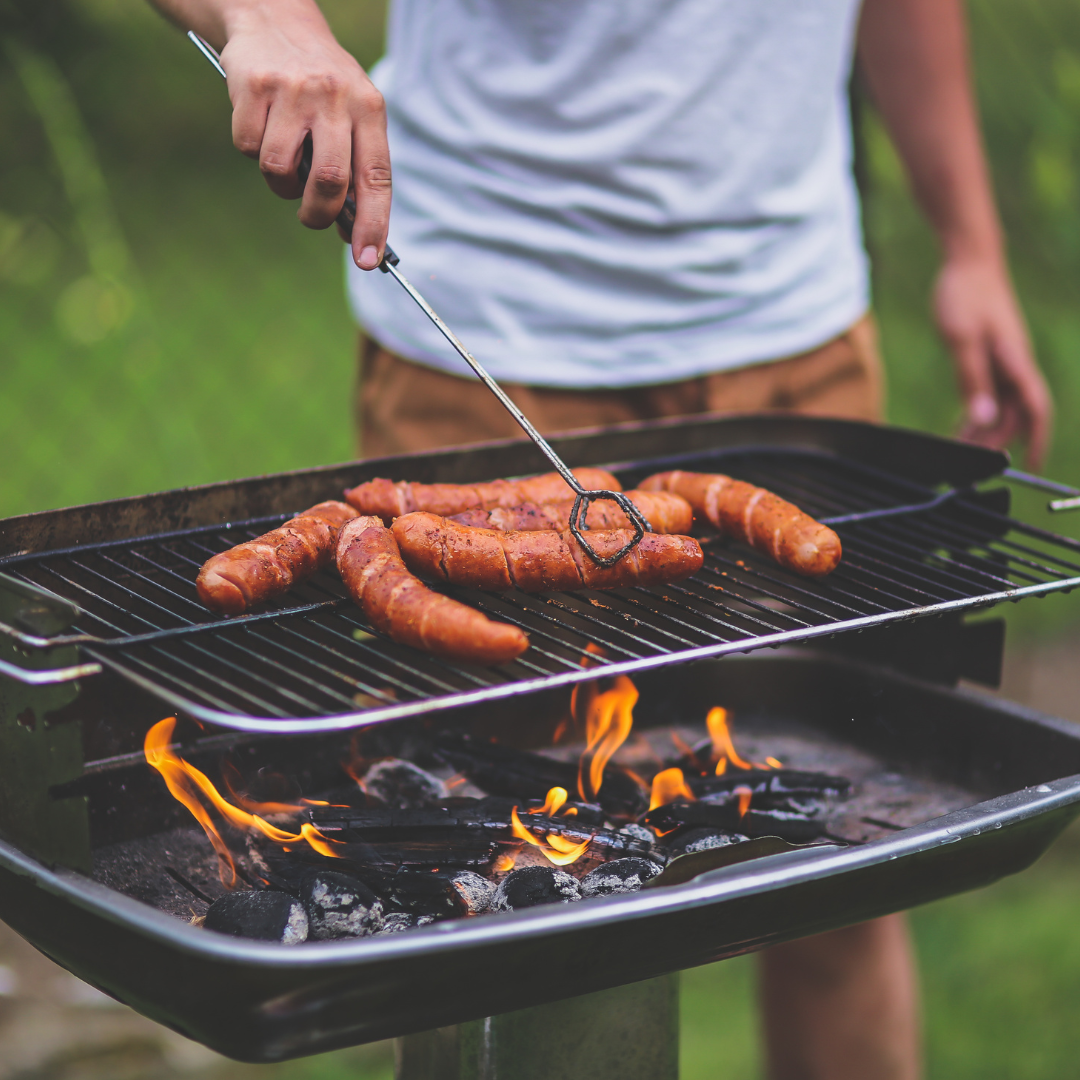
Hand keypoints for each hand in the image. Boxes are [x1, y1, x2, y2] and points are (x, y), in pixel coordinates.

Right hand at [220, 0, 389, 268]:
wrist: (274, 18)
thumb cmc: (321, 85)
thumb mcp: (351, 113)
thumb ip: (355, 167)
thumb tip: (353, 232)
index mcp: (369, 108)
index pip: (376, 178)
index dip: (373, 224)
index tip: (367, 260)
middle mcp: (335, 97)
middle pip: (329, 182)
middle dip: (318, 213)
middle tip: (312, 217)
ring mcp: (294, 90)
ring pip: (281, 170)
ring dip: (280, 184)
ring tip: (284, 162)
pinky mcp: (254, 86)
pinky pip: (248, 147)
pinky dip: (251, 150)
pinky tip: (261, 125)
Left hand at [933, 256, 1051, 468]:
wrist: (968, 262)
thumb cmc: (966, 295)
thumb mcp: (962, 339)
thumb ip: (972, 379)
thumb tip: (984, 418)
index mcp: (1016, 362)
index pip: (1035, 409)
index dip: (1037, 439)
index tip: (1030, 465)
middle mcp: (1015, 365)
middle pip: (1015, 415)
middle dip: (997, 442)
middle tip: (969, 464)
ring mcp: (1004, 361)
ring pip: (1001, 407)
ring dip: (984, 430)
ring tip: (959, 450)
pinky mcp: (991, 357)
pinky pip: (989, 393)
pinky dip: (977, 412)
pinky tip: (961, 426)